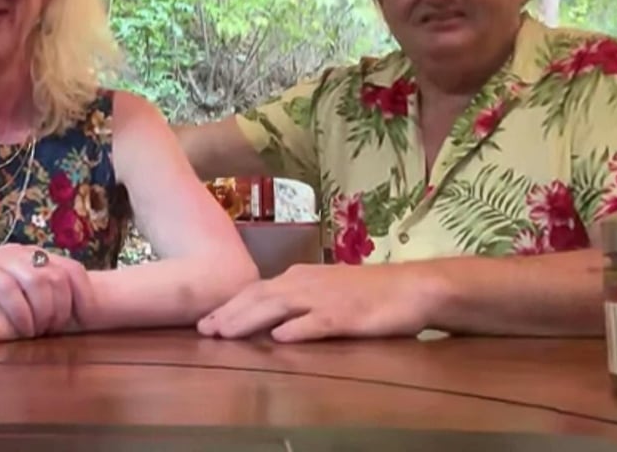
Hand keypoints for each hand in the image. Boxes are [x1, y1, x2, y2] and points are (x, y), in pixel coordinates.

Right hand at [0, 244, 95, 337]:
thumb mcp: (12, 287)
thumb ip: (37, 295)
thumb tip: (70, 317)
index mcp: (34, 255)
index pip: (73, 270)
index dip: (84, 295)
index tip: (86, 319)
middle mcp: (21, 252)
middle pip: (58, 278)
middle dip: (61, 308)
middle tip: (54, 330)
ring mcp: (1, 258)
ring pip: (38, 283)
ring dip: (43, 312)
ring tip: (38, 332)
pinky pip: (8, 290)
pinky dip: (20, 313)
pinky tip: (20, 330)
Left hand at [196, 264, 438, 341]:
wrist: (412, 287)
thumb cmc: (369, 291)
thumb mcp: (325, 289)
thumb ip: (297, 299)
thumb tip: (267, 318)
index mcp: (299, 277)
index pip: (255, 291)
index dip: (229, 306)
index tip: (205, 321)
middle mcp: (306, 284)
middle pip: (259, 298)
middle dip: (229, 314)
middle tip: (203, 330)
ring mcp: (326, 299)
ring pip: (280, 307)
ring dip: (250, 320)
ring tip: (226, 333)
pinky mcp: (347, 316)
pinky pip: (318, 323)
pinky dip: (298, 329)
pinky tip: (279, 339)